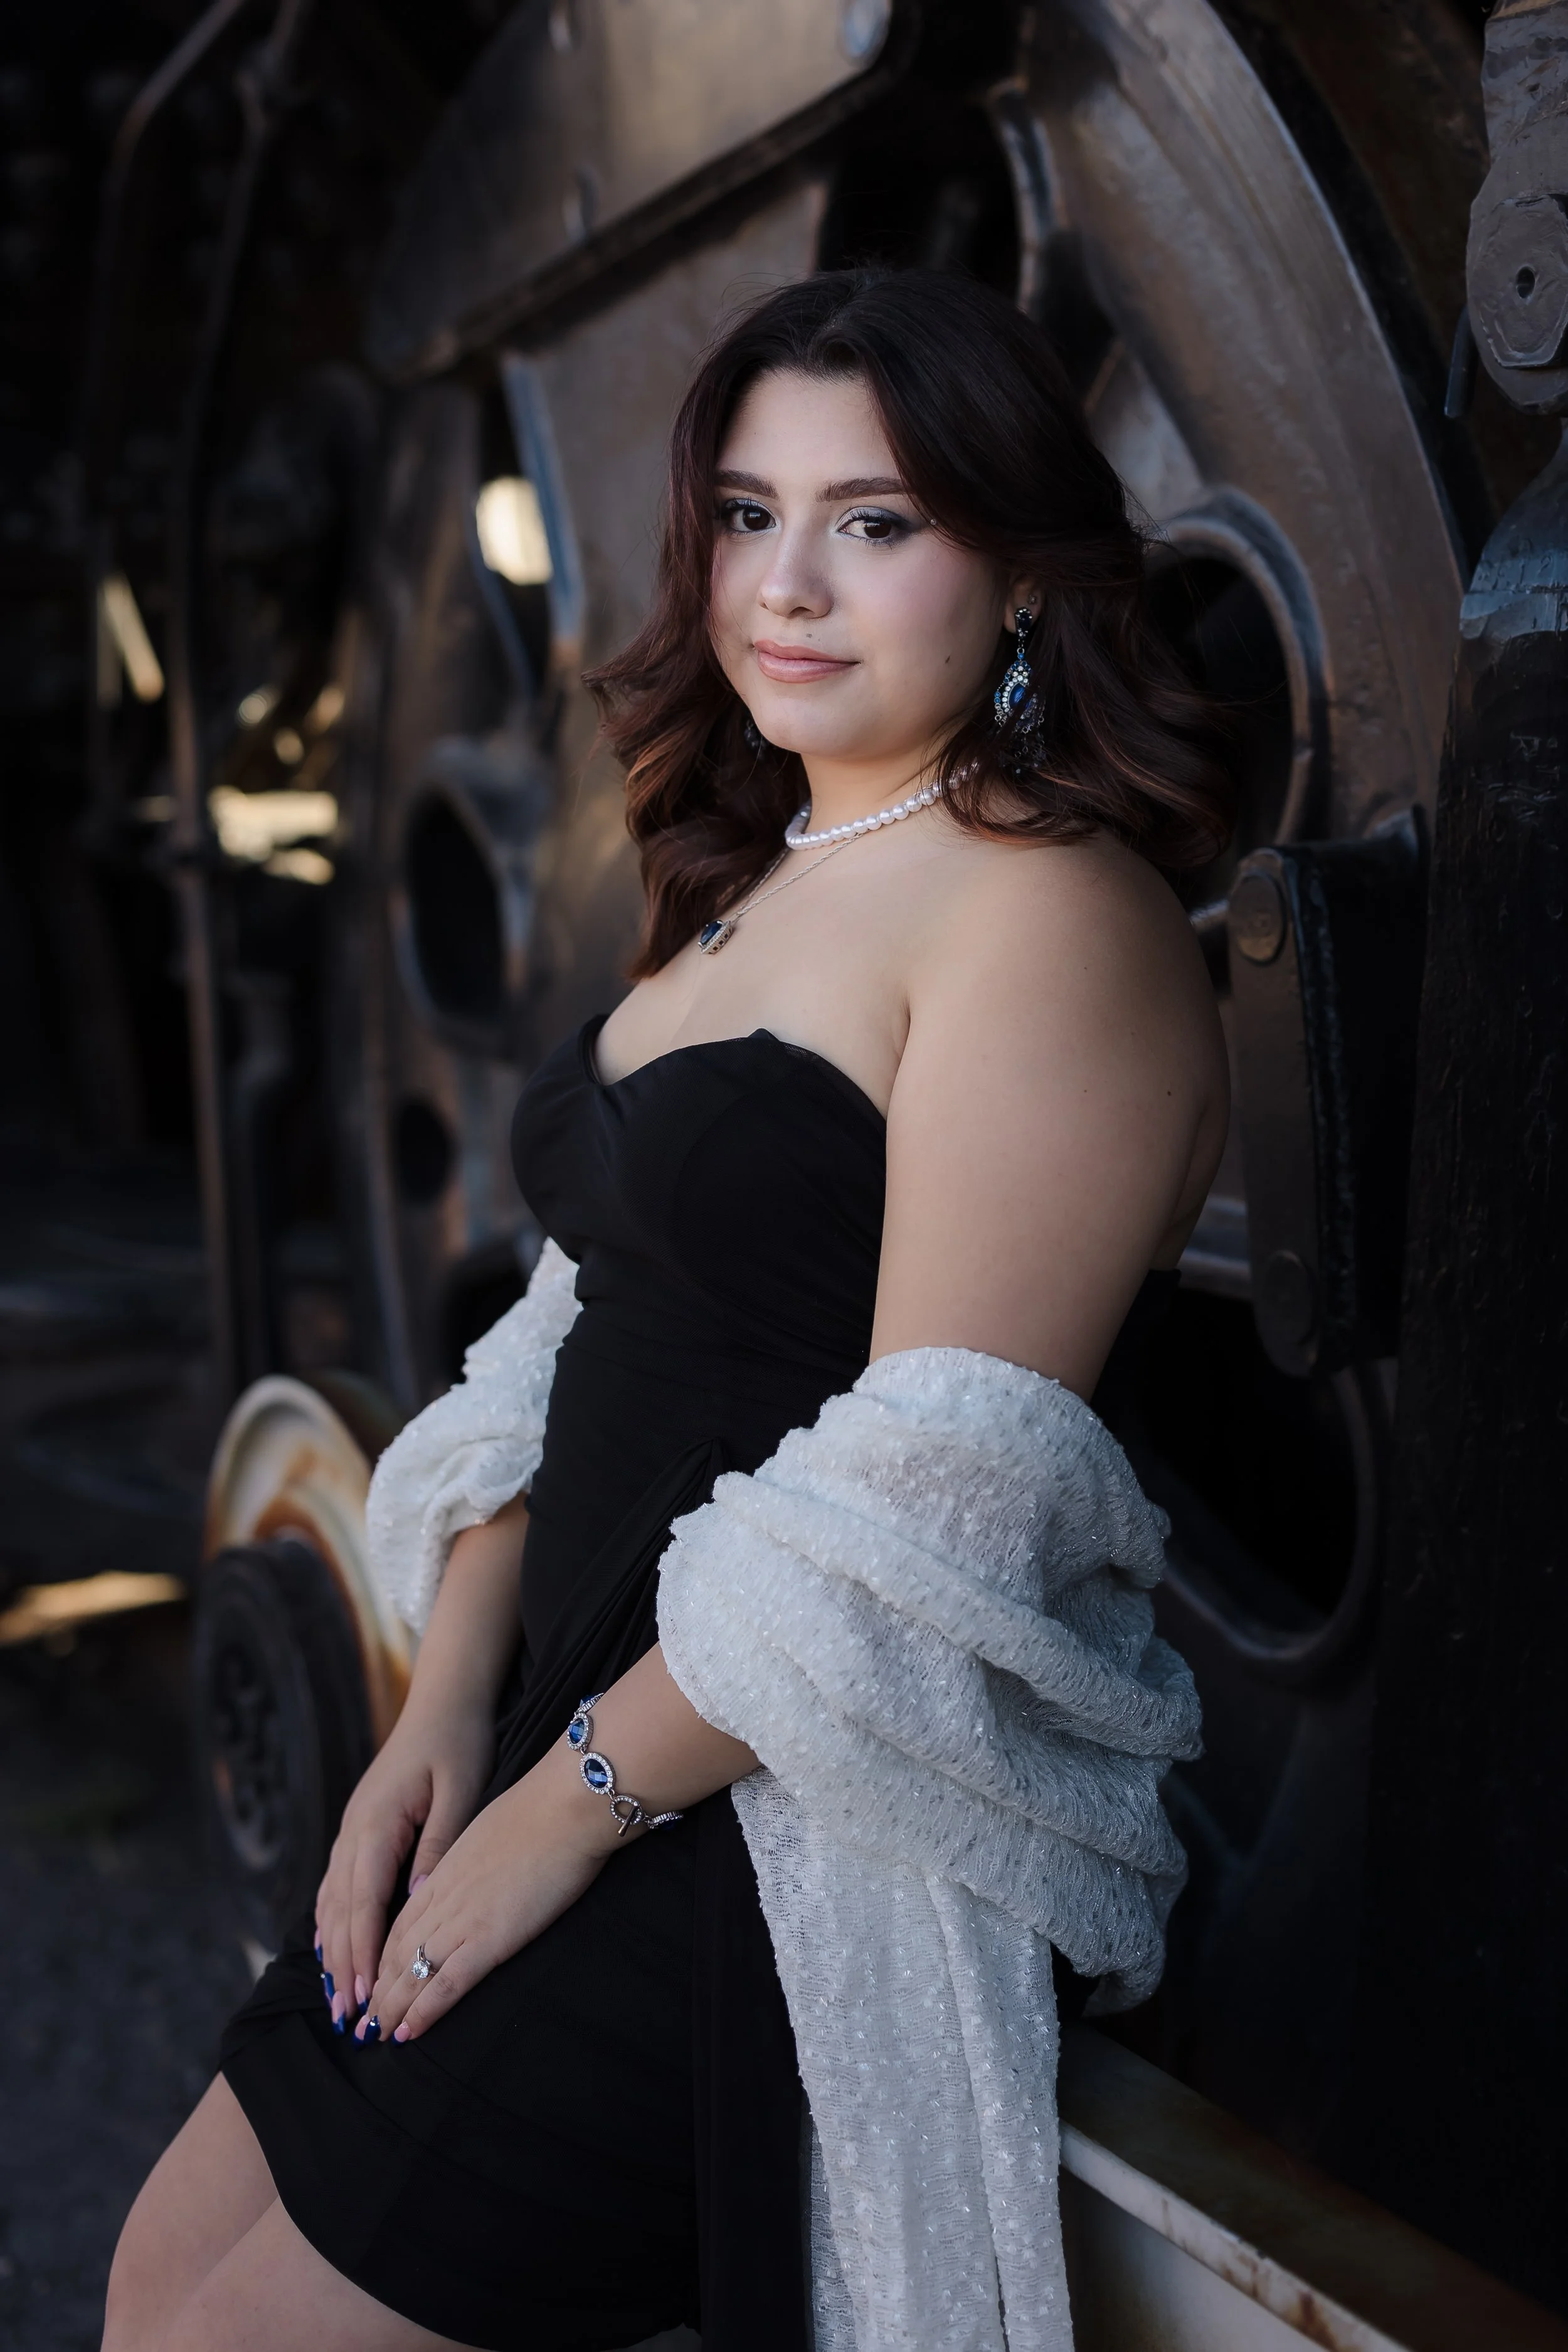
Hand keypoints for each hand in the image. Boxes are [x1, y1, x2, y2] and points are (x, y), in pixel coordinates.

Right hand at [314, 1703, 494, 2032]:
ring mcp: (352, 1827)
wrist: (444, 1699)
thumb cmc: (459, 1742)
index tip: (363, 1997)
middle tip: (344, 2017)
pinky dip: (332, 1920)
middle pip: (340, 1910)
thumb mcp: (461, 1789)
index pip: (363, 1902)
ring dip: (332, 1949)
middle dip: (341, 1965)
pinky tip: (331, 1946)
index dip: (361, 1953)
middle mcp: (354, 1829)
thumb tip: (421, 1898)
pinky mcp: (360, 1826)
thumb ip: (440, 1843)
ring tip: (335, 1996)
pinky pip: (338, 1882)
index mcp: (377, 1823)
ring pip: (332, 1899)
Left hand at [352, 1766, 611, 2044]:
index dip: (384, 1956)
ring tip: (374, 2036)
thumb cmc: (542, 1812)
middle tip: (362, 2022)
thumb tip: (479, 1871)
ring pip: (412, 1971)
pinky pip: (446, 1983)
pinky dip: (423, 2012)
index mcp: (445, 1872)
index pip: (402, 1923)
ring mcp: (462, 1920)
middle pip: (398, 1952)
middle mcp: (444, 1898)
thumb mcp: (491, 1832)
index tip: (375, 1981)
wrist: (563, 1807)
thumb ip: (475, 1859)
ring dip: (390, 2008)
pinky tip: (408, 2033)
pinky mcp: (487, 1939)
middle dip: (379, 1989)